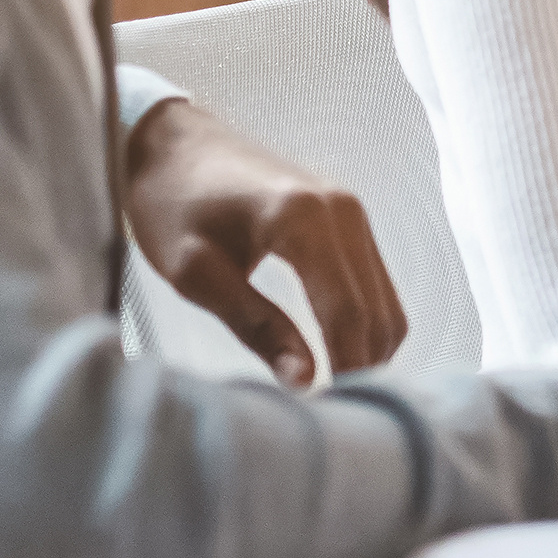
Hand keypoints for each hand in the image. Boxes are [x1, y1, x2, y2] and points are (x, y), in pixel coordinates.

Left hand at [121, 98, 404, 387]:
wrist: (170, 141)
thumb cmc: (169, 204)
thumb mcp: (196, 272)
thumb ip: (256, 324)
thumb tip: (306, 381)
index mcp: (303, 220)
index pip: (346, 313)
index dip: (343, 372)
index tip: (326, 416)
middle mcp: (344, 212)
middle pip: (377, 313)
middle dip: (361, 370)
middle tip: (328, 416)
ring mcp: (354, 213)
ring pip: (387, 303)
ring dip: (369, 351)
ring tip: (331, 393)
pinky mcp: (351, 219)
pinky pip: (378, 285)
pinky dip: (367, 326)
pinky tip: (337, 354)